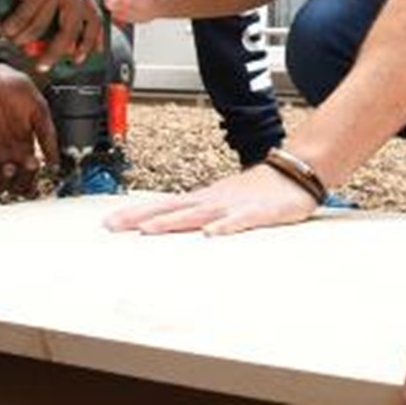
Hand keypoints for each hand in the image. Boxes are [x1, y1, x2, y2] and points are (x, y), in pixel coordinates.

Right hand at [0, 0, 101, 64]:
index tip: (81, 57)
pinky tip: (4, 25)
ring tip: (13, 37)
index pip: (94, 17)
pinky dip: (12, 27)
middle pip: (71, 29)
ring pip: (42, 27)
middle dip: (56, 51)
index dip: (89, 40)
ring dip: (24, 38)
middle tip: (43, 63)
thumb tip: (53, 39)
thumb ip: (54, 5)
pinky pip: (25, 20)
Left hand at [0, 63, 54, 195]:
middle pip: (12, 185)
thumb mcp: (40, 111)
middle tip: (26, 169)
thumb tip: (55, 162)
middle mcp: (8, 153)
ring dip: (2, 185)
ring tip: (9, 168)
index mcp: (25, 147)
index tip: (40, 171)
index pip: (28, 176)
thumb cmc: (16, 88)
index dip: (33, 181)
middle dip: (19, 185)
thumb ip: (48, 136)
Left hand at [104, 163, 318, 235]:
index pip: (164, 205)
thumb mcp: (225, 202)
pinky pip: (240, 221)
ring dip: (174, 221)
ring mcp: (234, 205)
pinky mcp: (258, 213)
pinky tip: (212, 234)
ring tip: (150, 231)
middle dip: (142, 218)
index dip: (136, 213)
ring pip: (199, 214)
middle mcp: (213, 200)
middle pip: (172, 209)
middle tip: (114, 227)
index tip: (109, 222)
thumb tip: (172, 225)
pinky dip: (225, 227)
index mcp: (205, 198)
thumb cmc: (259, 190)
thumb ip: (200, 214)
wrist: (296, 171)